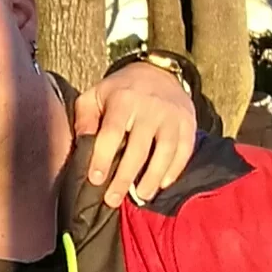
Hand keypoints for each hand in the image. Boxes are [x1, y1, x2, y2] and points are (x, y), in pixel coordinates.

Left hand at [76, 61, 198, 204]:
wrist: (159, 71)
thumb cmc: (120, 90)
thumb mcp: (96, 95)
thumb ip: (85, 118)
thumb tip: (83, 144)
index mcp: (123, 100)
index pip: (111, 133)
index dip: (103, 158)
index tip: (96, 180)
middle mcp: (150, 108)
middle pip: (138, 149)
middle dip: (124, 178)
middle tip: (112, 200)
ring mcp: (172, 116)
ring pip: (164, 153)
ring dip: (151, 179)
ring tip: (140, 197)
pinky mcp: (188, 123)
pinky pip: (184, 151)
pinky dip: (174, 170)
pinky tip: (162, 184)